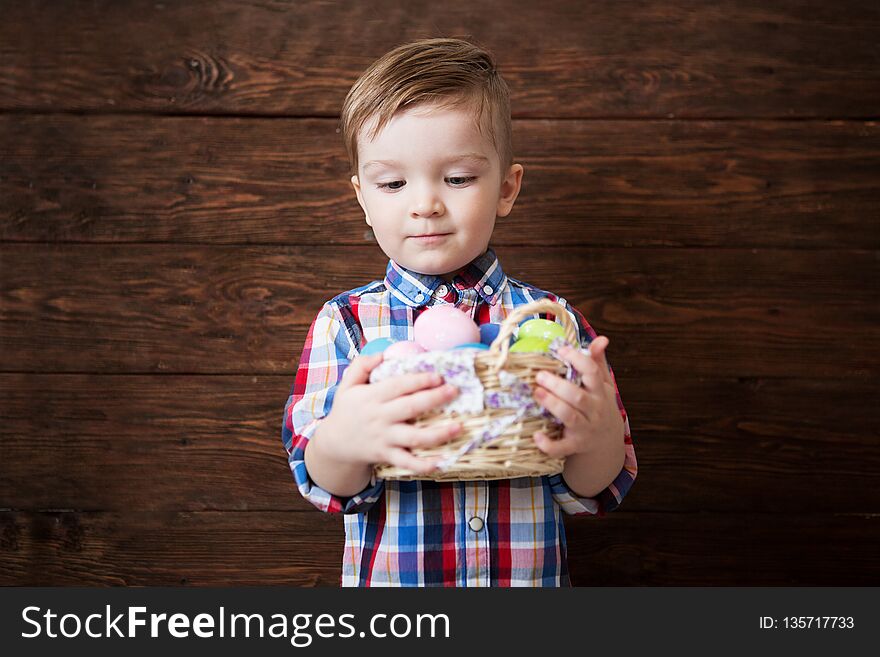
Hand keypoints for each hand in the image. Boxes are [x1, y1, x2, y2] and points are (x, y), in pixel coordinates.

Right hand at [316, 352, 462, 473]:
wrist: (334, 443)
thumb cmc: (346, 410)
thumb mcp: (347, 384)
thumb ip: (362, 365)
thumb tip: (383, 353)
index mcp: (372, 397)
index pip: (398, 386)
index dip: (419, 380)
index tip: (438, 376)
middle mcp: (380, 417)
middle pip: (411, 408)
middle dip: (435, 399)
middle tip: (454, 391)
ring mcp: (385, 438)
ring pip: (415, 437)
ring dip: (439, 433)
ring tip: (459, 426)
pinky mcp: (387, 455)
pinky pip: (408, 462)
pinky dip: (425, 464)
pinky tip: (443, 462)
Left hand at [530, 336, 624, 457]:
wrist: (606, 441)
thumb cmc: (598, 405)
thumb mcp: (602, 384)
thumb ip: (597, 361)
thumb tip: (601, 339)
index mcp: (600, 392)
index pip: (592, 373)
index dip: (577, 359)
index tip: (561, 350)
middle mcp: (594, 410)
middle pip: (578, 396)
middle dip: (558, 385)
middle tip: (539, 375)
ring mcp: (585, 429)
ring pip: (570, 417)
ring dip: (553, 405)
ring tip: (537, 393)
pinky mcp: (574, 446)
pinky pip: (561, 448)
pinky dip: (549, 444)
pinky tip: (537, 436)